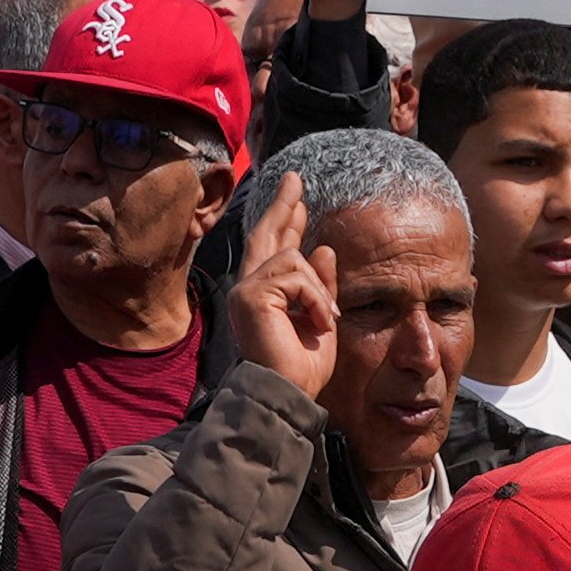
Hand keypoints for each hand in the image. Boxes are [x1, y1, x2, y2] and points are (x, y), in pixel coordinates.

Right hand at [227, 175, 341, 398]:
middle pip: (267, 234)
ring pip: (293, 258)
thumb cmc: (302, 366)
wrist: (290, 392)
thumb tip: (323, 248)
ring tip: (324, 319)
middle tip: (295, 178)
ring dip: (319, 288)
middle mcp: (248, 286)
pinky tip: (318, 322)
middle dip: (283, 205)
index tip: (297, 199)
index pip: (274, 247)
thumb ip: (320, 283)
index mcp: (265, 293)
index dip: (286, 220)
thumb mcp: (320, 316)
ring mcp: (246, 289)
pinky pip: (297, 277)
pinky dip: (316, 298)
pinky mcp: (251, 294)